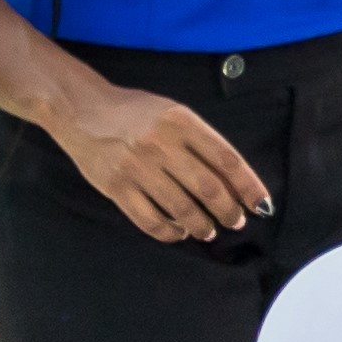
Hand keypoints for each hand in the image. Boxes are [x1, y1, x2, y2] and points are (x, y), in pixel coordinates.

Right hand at [49, 78, 270, 242]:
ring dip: (202, 226)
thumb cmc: (133, 111)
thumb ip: (200, 141)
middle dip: (228, 212)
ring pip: (182, 209)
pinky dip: (169, 232)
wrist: (80, 109)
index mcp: (180, 121)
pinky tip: (179, 232)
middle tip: (236, 222)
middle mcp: (160, 144)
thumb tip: (233, 180)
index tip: (261, 204)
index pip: (226, 159)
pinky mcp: (116, 187)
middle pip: (208, 189)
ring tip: (209, 231)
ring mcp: (136, 167)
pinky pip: (150, 220)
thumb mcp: (171, 112)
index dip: (249, 186)